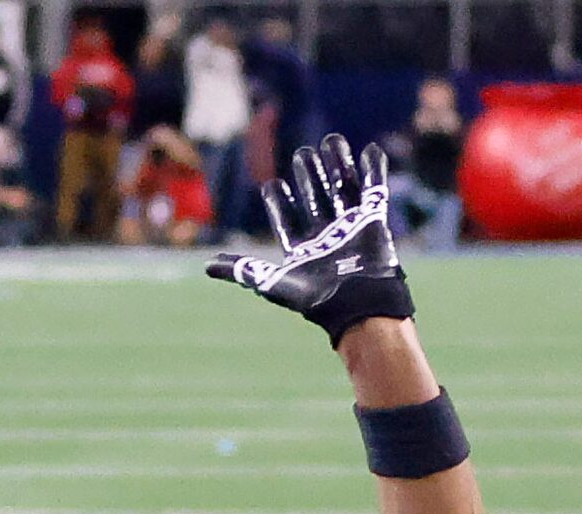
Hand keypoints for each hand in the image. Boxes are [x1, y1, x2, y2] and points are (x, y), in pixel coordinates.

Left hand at [207, 134, 412, 346]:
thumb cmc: (315, 297)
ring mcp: (351, 227)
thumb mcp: (270, 281)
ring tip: (331, 142)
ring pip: (343, 188)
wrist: (356, 303)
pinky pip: (374, 189)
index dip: (279, 203)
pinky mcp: (374, 221)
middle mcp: (327, 236)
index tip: (272, 185)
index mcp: (303, 249)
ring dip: (337, 165)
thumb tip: (207, 267)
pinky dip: (373, 169)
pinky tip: (368, 150)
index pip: (287, 219)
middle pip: (316, 198)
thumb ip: (242, 269)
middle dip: (309, 176)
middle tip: (303, 155)